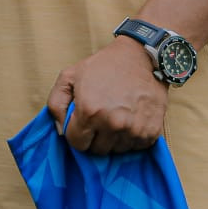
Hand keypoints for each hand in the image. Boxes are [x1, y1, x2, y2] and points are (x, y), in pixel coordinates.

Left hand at [47, 36, 168, 154]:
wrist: (140, 57)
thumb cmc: (103, 66)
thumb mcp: (69, 76)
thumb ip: (56, 103)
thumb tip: (61, 130)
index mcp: (89, 111)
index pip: (78, 144)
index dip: (77, 135)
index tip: (82, 125)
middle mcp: (112, 124)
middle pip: (98, 150)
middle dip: (95, 138)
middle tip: (100, 119)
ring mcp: (134, 130)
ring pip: (117, 150)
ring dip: (114, 138)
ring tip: (116, 116)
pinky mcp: (151, 133)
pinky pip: (136, 147)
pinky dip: (131, 138)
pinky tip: (130, 119)